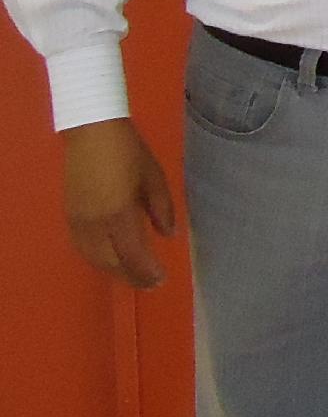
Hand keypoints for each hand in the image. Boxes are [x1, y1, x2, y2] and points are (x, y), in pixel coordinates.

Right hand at [62, 118, 175, 287]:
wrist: (92, 133)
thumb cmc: (129, 151)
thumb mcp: (154, 177)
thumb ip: (162, 208)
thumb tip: (169, 234)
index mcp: (119, 214)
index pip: (133, 255)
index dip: (146, 271)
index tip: (161, 279)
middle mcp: (95, 224)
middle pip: (111, 262)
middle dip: (131, 276)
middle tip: (150, 283)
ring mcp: (79, 221)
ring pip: (94, 258)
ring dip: (114, 270)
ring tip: (133, 274)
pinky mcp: (69, 216)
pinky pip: (83, 247)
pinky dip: (98, 258)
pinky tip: (110, 257)